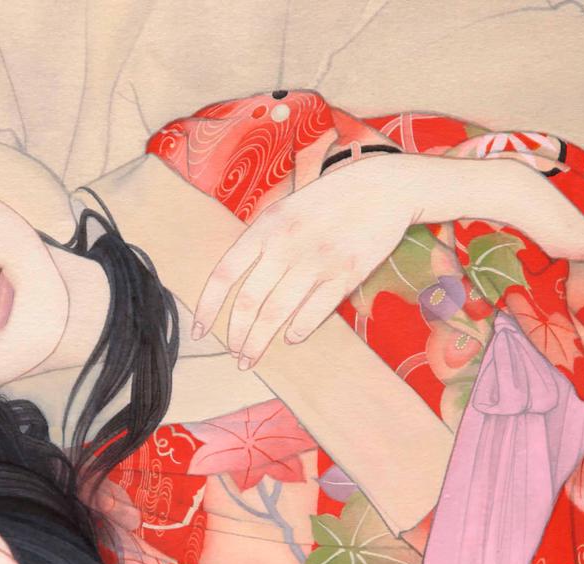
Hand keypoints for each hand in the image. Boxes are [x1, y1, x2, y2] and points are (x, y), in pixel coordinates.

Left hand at [192, 154, 421, 368]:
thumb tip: (236, 284)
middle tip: (234, 354)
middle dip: (237, 336)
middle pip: (249, 302)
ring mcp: (317, 260)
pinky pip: (314, 312)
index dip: (207, 308)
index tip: (198, 331)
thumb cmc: (329, 200)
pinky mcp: (346, 274)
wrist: (384, 186)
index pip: (224, 274)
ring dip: (260, 342)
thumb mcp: (285, 209)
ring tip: (251, 358)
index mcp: (266, 226)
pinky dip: (298, 331)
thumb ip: (261, 242)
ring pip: (277, 314)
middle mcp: (287, 244)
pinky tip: (290, 339)